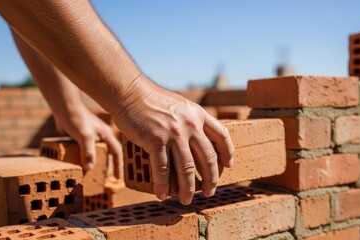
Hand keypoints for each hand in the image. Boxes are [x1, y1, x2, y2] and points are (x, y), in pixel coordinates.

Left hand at [54, 103, 122, 177]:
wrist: (64, 108)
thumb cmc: (77, 119)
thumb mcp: (85, 136)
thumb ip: (88, 152)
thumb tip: (89, 169)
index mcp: (106, 135)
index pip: (116, 152)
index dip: (118, 165)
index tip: (117, 178)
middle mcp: (101, 136)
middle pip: (108, 154)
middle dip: (108, 166)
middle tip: (106, 178)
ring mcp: (92, 136)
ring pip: (97, 153)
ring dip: (96, 163)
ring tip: (94, 174)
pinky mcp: (82, 137)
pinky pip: (86, 150)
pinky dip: (85, 158)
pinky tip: (81, 164)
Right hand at [113, 76, 233, 204]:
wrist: (130, 92)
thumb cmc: (152, 99)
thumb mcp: (180, 105)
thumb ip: (190, 120)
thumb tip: (196, 139)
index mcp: (198, 114)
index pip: (222, 135)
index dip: (228, 152)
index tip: (229, 166)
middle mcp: (190, 124)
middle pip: (208, 158)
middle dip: (211, 179)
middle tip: (210, 192)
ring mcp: (174, 133)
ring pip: (187, 169)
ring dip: (187, 189)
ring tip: (186, 199)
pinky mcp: (155, 141)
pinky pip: (162, 170)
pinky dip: (162, 185)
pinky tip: (162, 195)